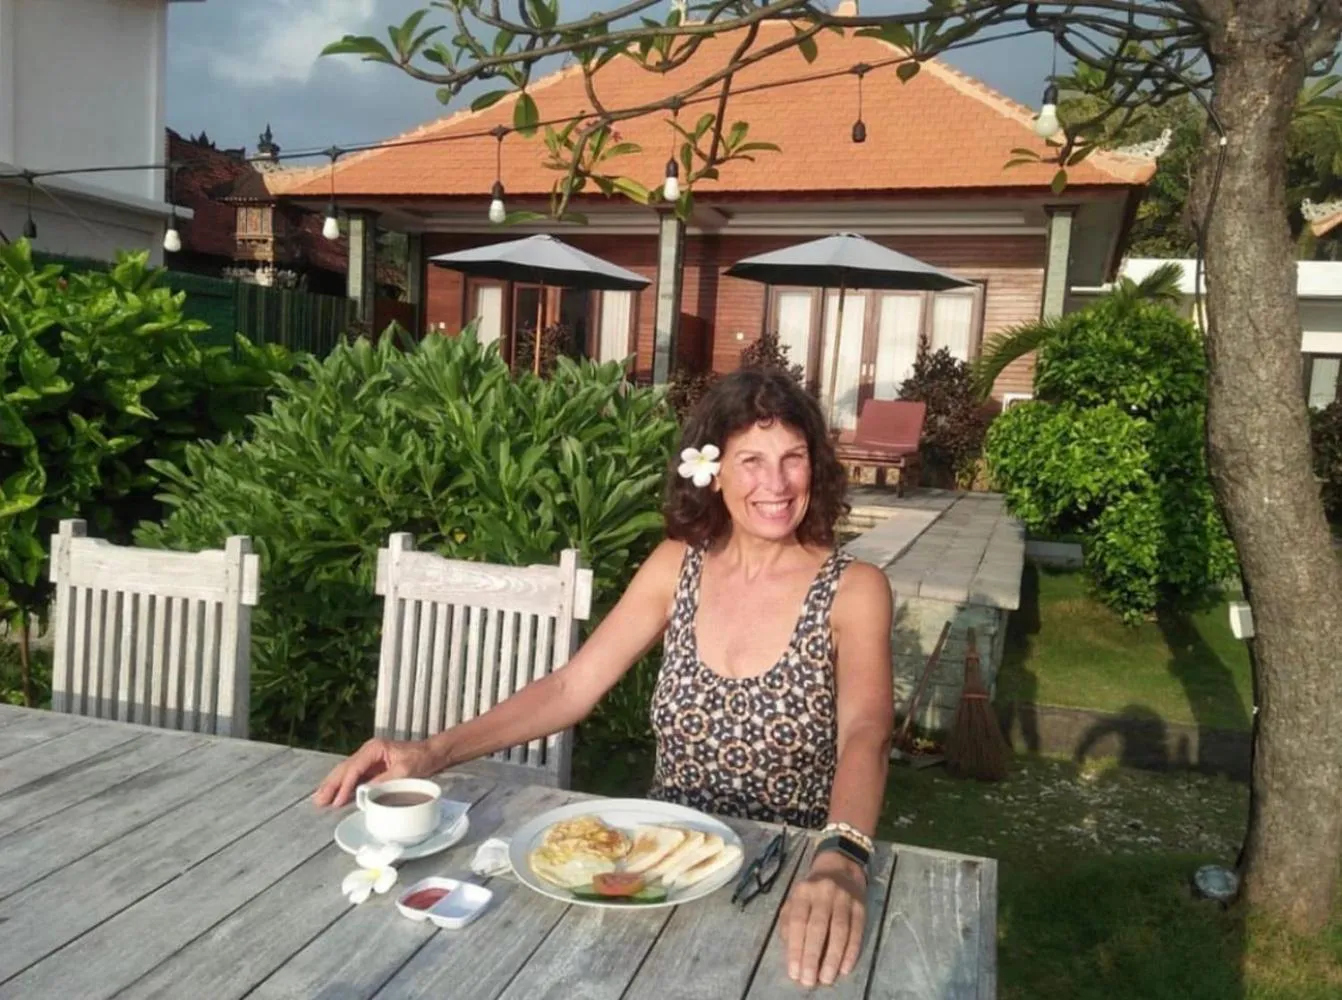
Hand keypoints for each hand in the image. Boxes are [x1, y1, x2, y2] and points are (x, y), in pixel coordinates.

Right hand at [311, 737, 441, 806]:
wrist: (432, 753)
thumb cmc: (420, 759)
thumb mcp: (404, 771)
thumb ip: (384, 781)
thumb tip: (364, 793)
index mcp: (374, 748)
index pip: (354, 768)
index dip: (344, 785)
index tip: (337, 800)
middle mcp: (368, 751)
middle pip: (344, 769)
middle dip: (331, 785)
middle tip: (318, 800)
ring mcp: (369, 758)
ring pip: (346, 772)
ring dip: (333, 786)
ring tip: (319, 799)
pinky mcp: (371, 767)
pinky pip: (353, 776)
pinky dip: (343, 786)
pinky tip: (334, 794)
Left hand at [780, 851, 867, 987]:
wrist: (839, 867)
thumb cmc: (812, 891)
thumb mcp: (795, 901)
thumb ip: (789, 923)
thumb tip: (792, 953)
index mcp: (802, 892)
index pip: (798, 922)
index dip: (795, 949)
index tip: (794, 973)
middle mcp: (823, 893)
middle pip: (818, 928)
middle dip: (812, 957)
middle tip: (809, 980)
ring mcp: (844, 898)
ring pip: (839, 931)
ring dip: (833, 958)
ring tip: (826, 978)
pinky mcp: (860, 906)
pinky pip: (857, 931)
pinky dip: (851, 951)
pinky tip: (844, 968)